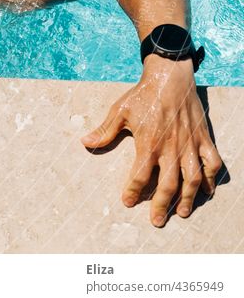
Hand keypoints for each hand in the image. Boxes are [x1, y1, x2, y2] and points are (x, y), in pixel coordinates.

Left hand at [81, 55, 222, 226]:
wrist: (169, 77)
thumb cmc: (142, 95)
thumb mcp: (119, 111)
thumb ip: (104, 130)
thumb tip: (84, 142)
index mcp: (149, 143)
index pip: (140, 175)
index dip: (133, 191)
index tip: (127, 202)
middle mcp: (171, 148)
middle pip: (169, 184)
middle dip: (161, 205)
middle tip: (156, 221)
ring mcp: (189, 144)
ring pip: (193, 178)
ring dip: (188, 198)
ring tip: (182, 212)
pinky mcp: (203, 138)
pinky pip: (212, 163)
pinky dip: (212, 178)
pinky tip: (208, 191)